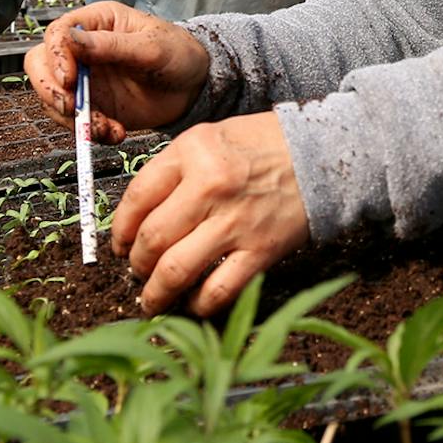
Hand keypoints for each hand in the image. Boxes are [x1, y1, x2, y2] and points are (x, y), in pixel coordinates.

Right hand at [25, 0, 208, 142]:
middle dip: (50, 89)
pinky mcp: (93, 106)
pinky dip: (89, 132)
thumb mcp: (152, 46)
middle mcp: (83, 50)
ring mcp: (85, 80)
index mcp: (97, 22)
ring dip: (73, 118)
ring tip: (106, 127)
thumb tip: (73, 41)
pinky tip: (114, 133)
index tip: (69, 79)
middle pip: (40, 65)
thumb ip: (112, 45)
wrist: (195, 87)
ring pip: (53, 98)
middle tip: (71, 107)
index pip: (58, 33)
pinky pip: (74, 122)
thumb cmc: (179, 53)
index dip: (56, 56)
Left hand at [111, 113, 310, 315]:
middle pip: (152, 239)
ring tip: (151, 299)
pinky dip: (198, 305)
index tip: (120, 244)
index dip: (119, 229)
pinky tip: (191, 304)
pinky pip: (218, 291)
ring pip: (176, 271)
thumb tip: (138, 217)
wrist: (323, 153)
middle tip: (136, 270)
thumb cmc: (263, 144)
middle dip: (136, 264)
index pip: (137, 198)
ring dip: (156, 293)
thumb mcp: (210, 137)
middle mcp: (209, 186)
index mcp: (192, 151)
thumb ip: (174, 169)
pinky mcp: (261, 250)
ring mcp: (236, 222)